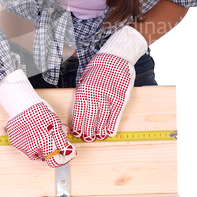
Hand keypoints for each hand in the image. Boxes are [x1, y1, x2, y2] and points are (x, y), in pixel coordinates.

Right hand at [6, 102, 75, 167]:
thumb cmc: (40, 112)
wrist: (21, 104)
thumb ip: (62, 141)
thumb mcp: (56, 124)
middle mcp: (33, 150)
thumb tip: (69, 151)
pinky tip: (33, 130)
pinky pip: (27, 146)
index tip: (68, 152)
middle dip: (53, 148)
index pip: (56, 161)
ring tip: (42, 131)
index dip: (64, 158)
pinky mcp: (16, 143)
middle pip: (46, 156)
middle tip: (55, 135)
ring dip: (42, 145)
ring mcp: (23, 147)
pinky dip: (32, 141)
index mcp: (44, 146)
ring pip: (36, 152)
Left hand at [71, 25, 146, 141]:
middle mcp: (95, 95)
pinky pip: (115, 115)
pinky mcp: (120, 98)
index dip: (77, 125)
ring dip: (99, 130)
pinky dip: (112, 125)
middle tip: (87, 139)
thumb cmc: (98, 68)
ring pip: (102, 118)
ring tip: (98, 137)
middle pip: (90, 118)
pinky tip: (110, 132)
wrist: (114, 57)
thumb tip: (79, 109)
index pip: (78, 113)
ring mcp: (108, 97)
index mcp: (84, 91)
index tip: (76, 133)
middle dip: (87, 131)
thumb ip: (83, 93)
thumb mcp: (85, 78)